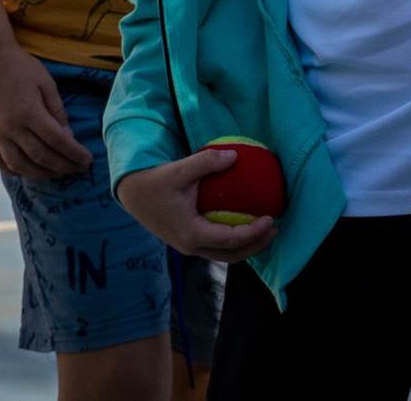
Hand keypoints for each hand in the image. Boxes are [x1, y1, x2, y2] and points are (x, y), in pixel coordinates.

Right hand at [0, 47, 92, 179]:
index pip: (57, 141)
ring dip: (40, 174)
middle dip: (63, 166)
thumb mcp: (47, 84)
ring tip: (58, 174)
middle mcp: (10, 127)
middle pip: (40, 156)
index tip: (88, 161)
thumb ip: (58, 112)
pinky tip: (28, 171)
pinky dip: (14, 170)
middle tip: (79, 169)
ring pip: (18, 165)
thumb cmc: (22, 68)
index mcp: (29, 113)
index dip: (74, 154)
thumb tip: (68, 138)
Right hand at [115, 150, 280, 263]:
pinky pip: (217, 244)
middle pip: (231, 255)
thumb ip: (206, 162)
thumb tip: (235, 155)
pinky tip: (247, 220)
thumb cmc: (157, 182)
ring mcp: (189, 246)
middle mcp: (190, 246)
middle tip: (276, 230)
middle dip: (256, 246)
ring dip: (247, 246)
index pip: (229, 239)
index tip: (270, 219)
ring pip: (224, 254)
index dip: (253, 233)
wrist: (134, 194)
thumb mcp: (179, 169)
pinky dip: (235, 238)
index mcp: (190, 234)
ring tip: (267, 230)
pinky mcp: (188, 240)